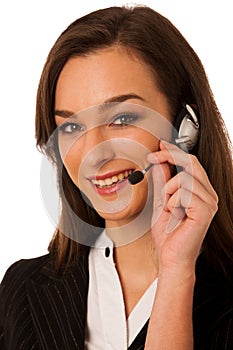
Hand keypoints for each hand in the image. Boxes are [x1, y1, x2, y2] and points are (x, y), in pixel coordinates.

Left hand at [148, 140, 217, 275]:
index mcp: (200, 191)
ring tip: (168, 207)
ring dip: (169, 191)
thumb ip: (163, 183)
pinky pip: (184, 192)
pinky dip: (172, 202)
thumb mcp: (161, 202)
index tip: (159, 146)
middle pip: (191, 162)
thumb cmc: (169, 234)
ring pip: (185, 178)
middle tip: (152, 158)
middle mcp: (208, 195)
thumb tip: (160, 164)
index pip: (191, 163)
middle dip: (169, 157)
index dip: (174, 151)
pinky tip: (174, 214)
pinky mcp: (205, 210)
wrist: (171, 257)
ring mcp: (209, 202)